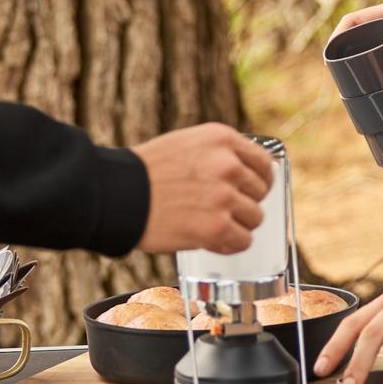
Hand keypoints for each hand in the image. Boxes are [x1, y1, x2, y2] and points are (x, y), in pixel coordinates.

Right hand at [133, 123, 274, 254]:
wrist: (118, 195)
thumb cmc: (145, 173)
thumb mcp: (186, 144)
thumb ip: (218, 154)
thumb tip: (247, 173)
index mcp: (222, 139)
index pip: (264, 162)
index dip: (260, 180)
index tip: (253, 190)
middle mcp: (228, 164)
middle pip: (260, 192)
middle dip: (244, 203)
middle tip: (222, 210)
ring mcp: (224, 196)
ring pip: (255, 218)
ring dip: (237, 225)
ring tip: (212, 224)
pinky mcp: (216, 226)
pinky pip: (242, 241)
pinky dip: (229, 244)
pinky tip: (212, 239)